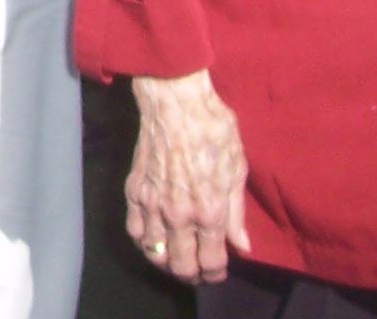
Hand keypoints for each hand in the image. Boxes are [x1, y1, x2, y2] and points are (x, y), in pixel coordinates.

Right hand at [127, 70, 251, 282]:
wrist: (174, 102)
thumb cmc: (213, 130)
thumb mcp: (237, 170)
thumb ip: (237, 214)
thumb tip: (242, 247)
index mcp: (209, 211)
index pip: (210, 262)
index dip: (216, 274)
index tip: (218, 271)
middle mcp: (178, 214)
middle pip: (180, 266)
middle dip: (192, 275)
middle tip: (198, 271)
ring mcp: (152, 204)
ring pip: (154, 253)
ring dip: (167, 263)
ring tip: (176, 259)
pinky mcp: (134, 190)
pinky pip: (134, 230)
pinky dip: (144, 243)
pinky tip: (154, 240)